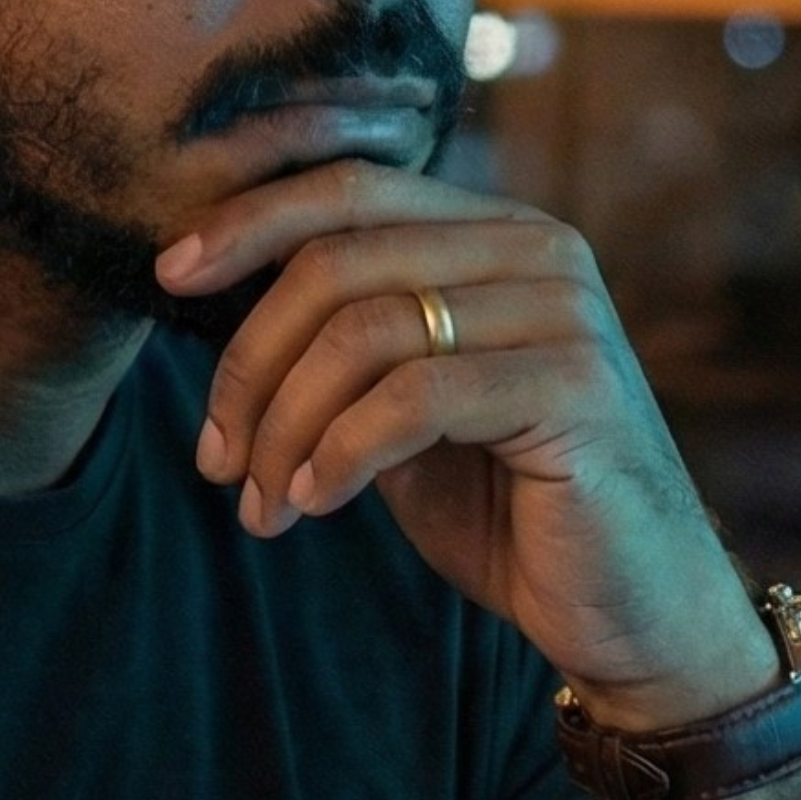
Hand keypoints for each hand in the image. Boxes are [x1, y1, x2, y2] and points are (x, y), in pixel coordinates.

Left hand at [157, 161, 800, 799]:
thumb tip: (221, 314)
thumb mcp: (407, 418)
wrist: (631, 610)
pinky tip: (313, 505)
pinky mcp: (577, 389)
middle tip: (213, 457)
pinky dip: (341, 455)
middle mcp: (539, 253)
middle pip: (340, 262)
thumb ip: (345, 352)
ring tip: (259, 505)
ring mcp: (565, 315)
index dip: (249, 222)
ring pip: (364, 334)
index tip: (170, 277)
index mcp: (497, 236)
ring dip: (283, 428)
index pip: (352, 189)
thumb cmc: (512, 514)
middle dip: (250, 363)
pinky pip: (413, 400)